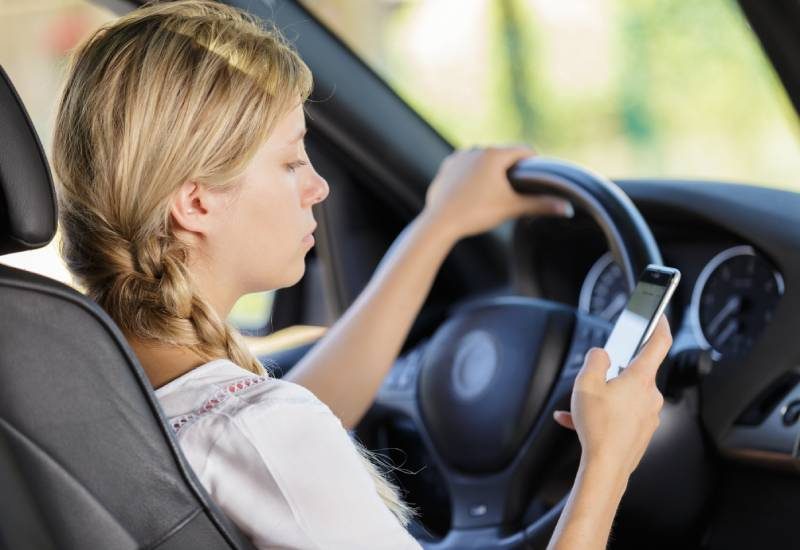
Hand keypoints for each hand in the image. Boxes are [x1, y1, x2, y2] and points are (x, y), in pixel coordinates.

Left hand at [422, 146, 572, 239]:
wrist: (440, 222)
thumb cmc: (476, 213)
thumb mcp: (511, 208)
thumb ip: (540, 205)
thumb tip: (567, 208)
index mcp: (495, 154)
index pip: (524, 151)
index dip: (535, 163)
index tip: (540, 175)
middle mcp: (476, 149)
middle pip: (503, 155)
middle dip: (512, 168)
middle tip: (520, 186)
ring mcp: (459, 157)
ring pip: (483, 160)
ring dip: (492, 170)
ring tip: (498, 189)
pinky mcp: (447, 168)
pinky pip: (467, 168)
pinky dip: (474, 176)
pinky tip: (476, 191)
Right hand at [553, 316, 671, 477]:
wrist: (606, 467)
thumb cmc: (599, 428)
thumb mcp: (586, 384)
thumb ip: (594, 361)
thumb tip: (601, 354)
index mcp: (640, 378)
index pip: (658, 343)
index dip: (660, 325)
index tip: (659, 315)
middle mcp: (650, 396)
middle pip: (635, 372)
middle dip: (613, 372)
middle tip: (595, 376)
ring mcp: (648, 416)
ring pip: (623, 396)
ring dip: (602, 397)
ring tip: (580, 406)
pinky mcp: (641, 432)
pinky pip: (620, 415)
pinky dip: (602, 415)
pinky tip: (578, 420)